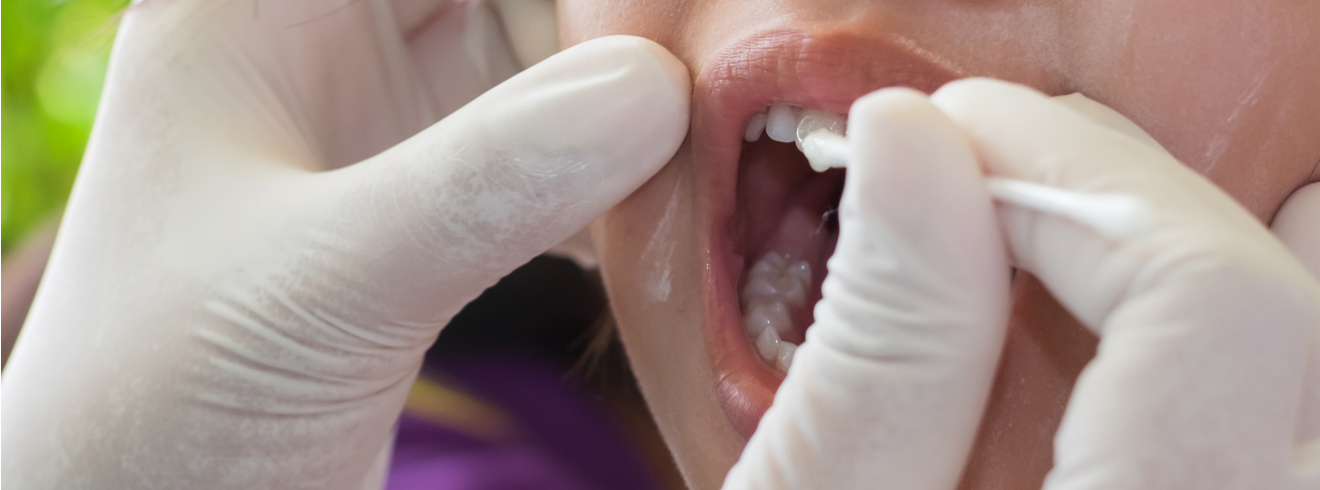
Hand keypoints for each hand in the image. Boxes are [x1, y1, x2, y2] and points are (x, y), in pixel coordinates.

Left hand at [0, 1, 689, 487]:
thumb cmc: (160, 415)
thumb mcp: (322, 286)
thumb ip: (485, 180)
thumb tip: (657, 91)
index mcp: (262, 14)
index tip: (682, 9)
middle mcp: (328, 57)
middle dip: (621, 30)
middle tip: (736, 69)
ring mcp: (384, 142)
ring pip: (545, 78)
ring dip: (638, 108)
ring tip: (739, 135)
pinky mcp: (429, 223)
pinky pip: (551, 169)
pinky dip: (621, 190)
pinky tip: (685, 222)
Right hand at [722, 81, 1319, 488]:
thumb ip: (875, 355)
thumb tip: (912, 142)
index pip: (1208, 313)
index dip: (1080, 182)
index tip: (949, 136)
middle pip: (1294, 343)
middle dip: (1139, 203)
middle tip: (1000, 151)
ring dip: (1223, 257)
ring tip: (1120, 179)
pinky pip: (1313, 459)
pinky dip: (1270, 351)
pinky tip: (1239, 282)